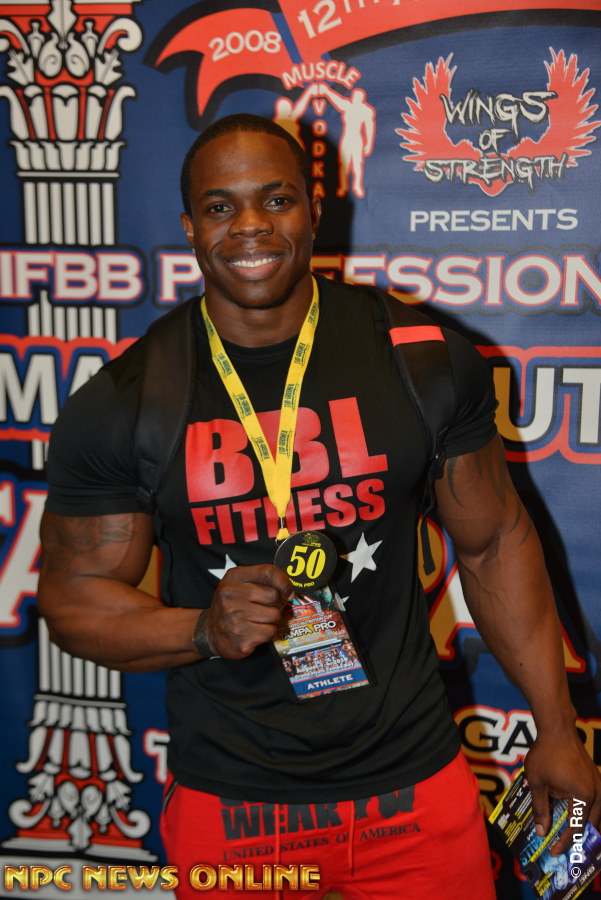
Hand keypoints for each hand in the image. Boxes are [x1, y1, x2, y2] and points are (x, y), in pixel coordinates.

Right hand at [203, 565, 292, 658]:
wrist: (211, 633)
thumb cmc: (232, 605)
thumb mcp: (241, 584)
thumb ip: (264, 580)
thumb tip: (289, 591)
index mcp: (233, 577)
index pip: (267, 572)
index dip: (283, 581)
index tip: (288, 591)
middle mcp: (230, 595)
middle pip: (274, 595)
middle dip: (276, 604)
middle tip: (265, 608)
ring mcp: (234, 618)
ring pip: (274, 615)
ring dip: (272, 620)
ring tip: (258, 620)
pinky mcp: (241, 638)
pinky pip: (270, 632)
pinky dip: (268, 633)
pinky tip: (255, 631)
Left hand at [525, 728, 600, 854]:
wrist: (557, 729)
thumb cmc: (545, 754)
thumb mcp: (538, 783)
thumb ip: (541, 809)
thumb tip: (542, 832)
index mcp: (583, 797)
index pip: (575, 828)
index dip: (564, 842)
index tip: (553, 851)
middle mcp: (597, 793)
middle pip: (591, 825)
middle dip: (578, 839)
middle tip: (563, 847)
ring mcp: (599, 785)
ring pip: (596, 815)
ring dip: (584, 826)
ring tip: (569, 836)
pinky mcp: (596, 779)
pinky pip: (595, 802)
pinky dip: (586, 813)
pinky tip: (574, 815)